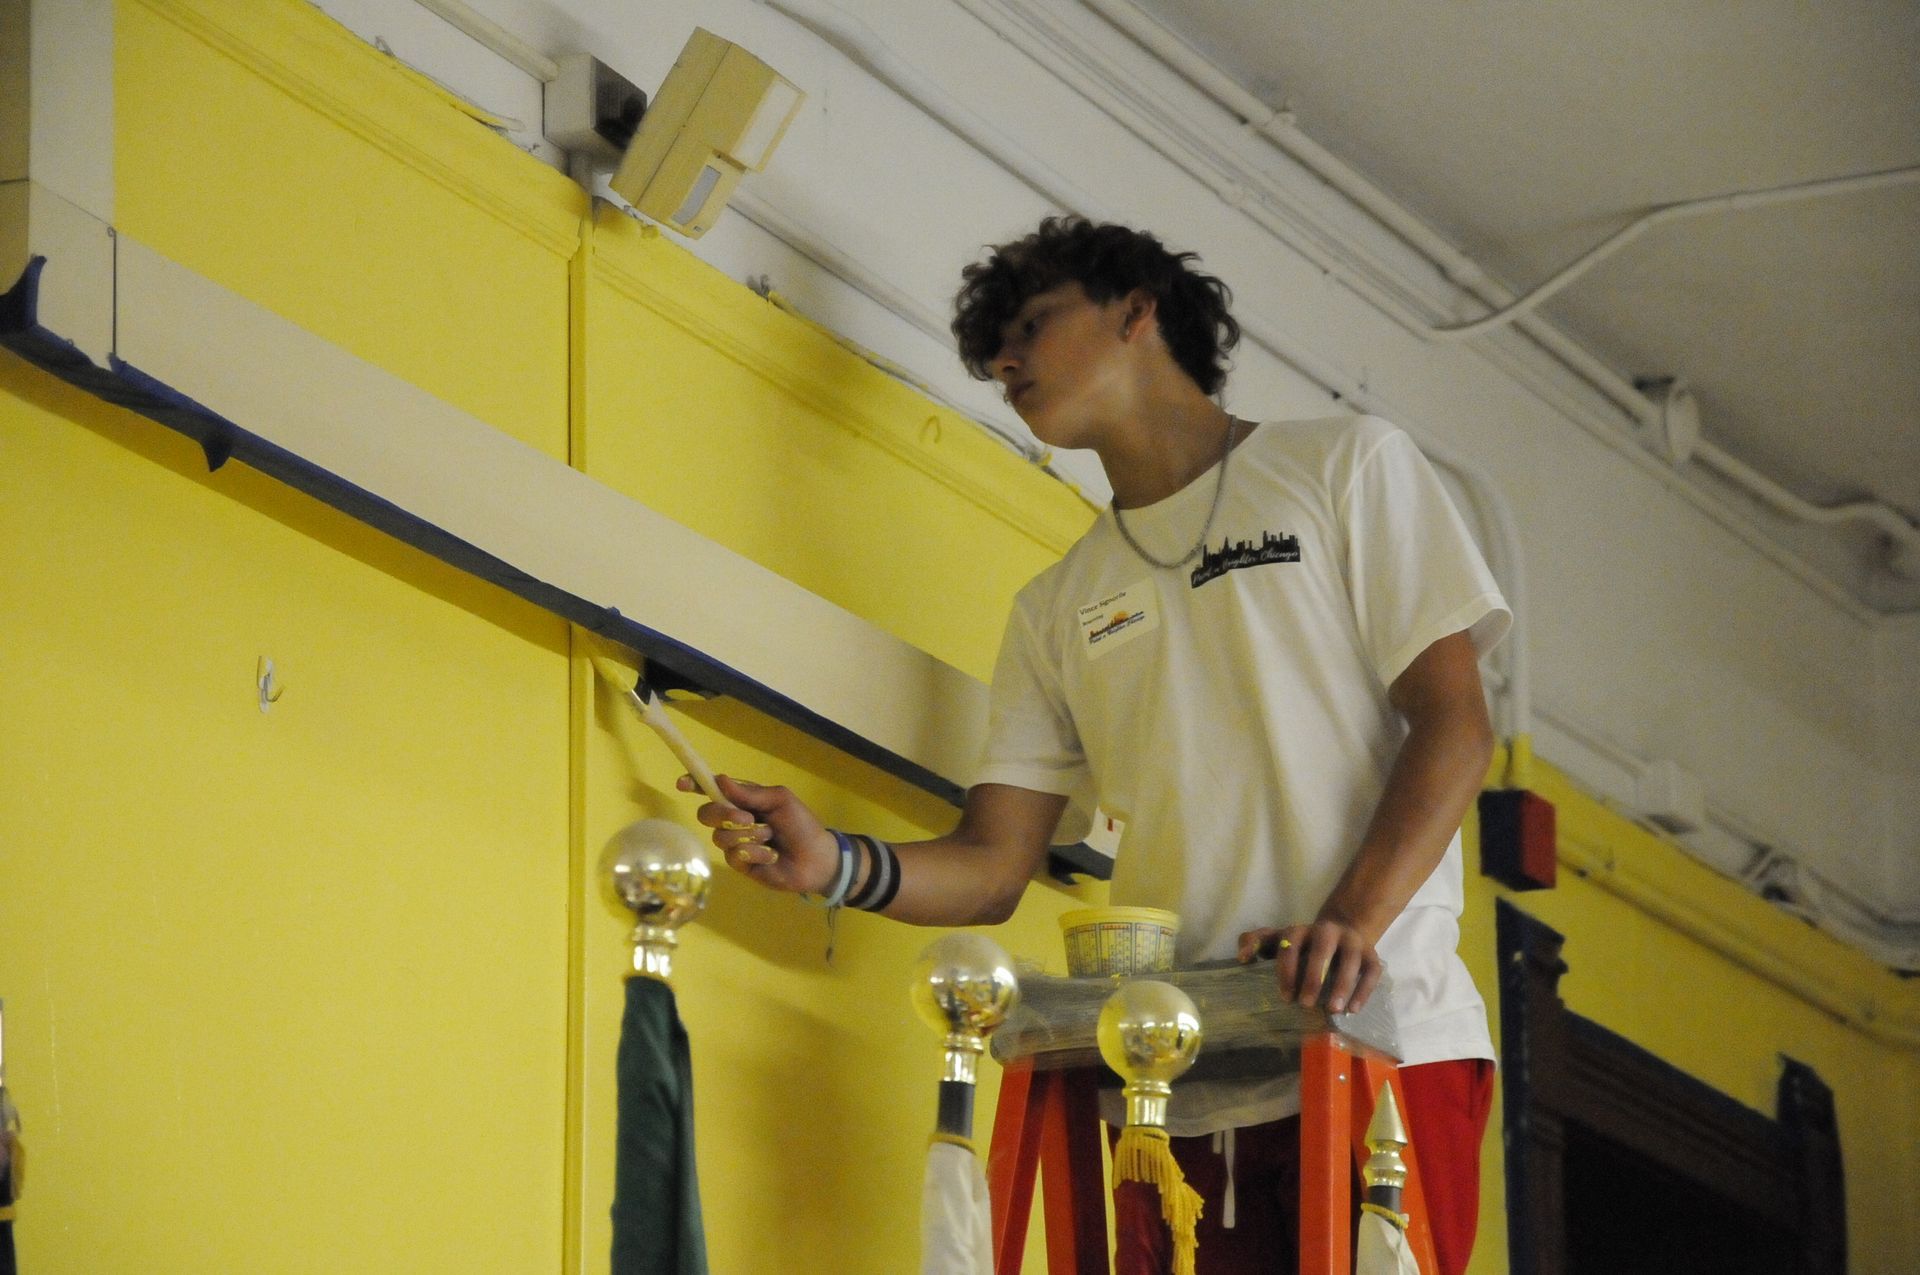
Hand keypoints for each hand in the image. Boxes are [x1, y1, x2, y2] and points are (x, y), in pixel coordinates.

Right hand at [679, 773, 838, 893]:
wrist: (817, 858)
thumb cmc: (801, 824)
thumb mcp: (780, 800)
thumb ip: (751, 792)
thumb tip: (721, 780)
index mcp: (744, 801)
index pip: (714, 791)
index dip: (696, 785)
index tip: (683, 784)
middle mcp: (735, 821)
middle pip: (707, 814)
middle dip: (723, 814)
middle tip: (747, 818)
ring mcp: (736, 844)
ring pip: (720, 837)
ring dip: (749, 836)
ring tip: (770, 838)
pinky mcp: (741, 865)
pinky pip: (734, 856)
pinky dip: (754, 853)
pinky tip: (771, 855)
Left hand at [1236, 916, 1383, 1014]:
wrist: (1340, 932)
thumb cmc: (1301, 945)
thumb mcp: (1276, 940)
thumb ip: (1255, 942)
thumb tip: (1242, 958)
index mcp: (1300, 930)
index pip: (1290, 945)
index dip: (1287, 970)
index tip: (1285, 997)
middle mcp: (1327, 931)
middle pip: (1321, 950)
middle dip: (1313, 977)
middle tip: (1305, 1004)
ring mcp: (1351, 941)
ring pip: (1349, 959)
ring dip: (1342, 985)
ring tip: (1333, 1010)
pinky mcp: (1371, 954)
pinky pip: (1371, 971)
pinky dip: (1363, 990)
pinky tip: (1353, 1010)